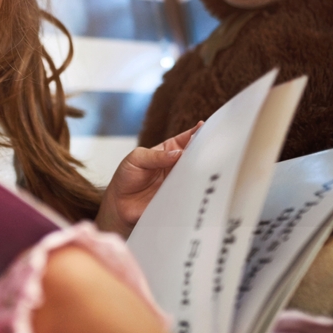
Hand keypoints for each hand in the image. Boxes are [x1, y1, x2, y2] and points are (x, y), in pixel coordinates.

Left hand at [95, 122, 202, 237]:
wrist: (119, 205)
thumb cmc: (126, 177)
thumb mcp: (136, 159)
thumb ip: (155, 156)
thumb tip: (178, 153)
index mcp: (168, 151)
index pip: (186, 139)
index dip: (197, 132)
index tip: (205, 127)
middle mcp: (177, 166)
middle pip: (196, 156)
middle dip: (205, 151)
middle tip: (213, 148)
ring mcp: (180, 182)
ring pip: (197, 175)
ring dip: (203, 171)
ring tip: (211, 166)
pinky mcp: (180, 199)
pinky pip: (191, 194)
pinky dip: (196, 191)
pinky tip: (200, 186)